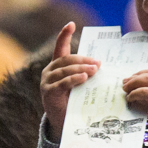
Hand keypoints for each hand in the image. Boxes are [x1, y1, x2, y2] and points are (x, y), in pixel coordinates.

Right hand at [40, 22, 99, 142]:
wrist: (62, 122)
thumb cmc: (72, 101)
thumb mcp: (79, 84)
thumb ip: (84, 73)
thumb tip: (101, 65)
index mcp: (56, 66)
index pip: (60, 47)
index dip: (64, 35)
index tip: (71, 24)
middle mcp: (49, 71)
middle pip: (66, 59)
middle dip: (83, 59)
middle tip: (98, 63)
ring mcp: (47, 81)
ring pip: (65, 69)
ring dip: (81, 68)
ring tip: (95, 69)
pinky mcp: (48, 92)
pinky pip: (63, 82)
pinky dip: (74, 78)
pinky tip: (84, 77)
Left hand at [123, 67, 147, 125]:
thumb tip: (144, 88)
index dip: (146, 73)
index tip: (136, 77)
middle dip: (137, 76)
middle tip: (126, 81)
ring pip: (147, 79)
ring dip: (133, 83)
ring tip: (125, 88)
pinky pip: (145, 91)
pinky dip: (135, 93)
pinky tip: (130, 97)